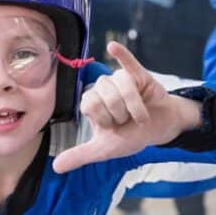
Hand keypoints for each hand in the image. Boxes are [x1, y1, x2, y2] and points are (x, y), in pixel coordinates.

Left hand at [52, 41, 202, 173]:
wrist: (159, 129)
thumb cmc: (131, 136)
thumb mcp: (104, 149)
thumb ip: (81, 155)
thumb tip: (55, 167)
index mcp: (91, 102)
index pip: (90, 104)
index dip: (104, 118)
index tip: (113, 126)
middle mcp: (102, 87)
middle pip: (107, 96)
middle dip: (122, 114)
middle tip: (128, 119)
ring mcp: (120, 79)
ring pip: (123, 87)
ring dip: (135, 107)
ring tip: (140, 114)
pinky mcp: (138, 74)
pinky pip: (128, 62)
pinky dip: (122, 54)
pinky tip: (113, 46)